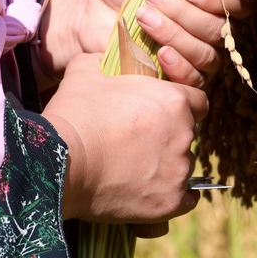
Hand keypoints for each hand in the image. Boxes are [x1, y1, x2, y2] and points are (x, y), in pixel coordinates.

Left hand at [37, 0, 250, 88]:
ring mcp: (197, 54)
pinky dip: (180, 67)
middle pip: (218, 29)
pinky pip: (195, 80)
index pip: (238, 3)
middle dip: (184, 14)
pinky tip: (159, 53)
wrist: (90, 12)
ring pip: (207, 54)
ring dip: (176, 35)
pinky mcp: (179, 77)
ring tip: (142, 18)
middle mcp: (211, 27)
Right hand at [42, 53, 208, 223]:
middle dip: (170, 135)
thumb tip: (105, 57)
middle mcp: (184, 134)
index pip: (197, 101)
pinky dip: (173, 195)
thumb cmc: (74, 116)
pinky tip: (154, 191)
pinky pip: (185, 199)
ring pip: (182, 165)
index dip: (182, 106)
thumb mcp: (85, 72)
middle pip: (188, 134)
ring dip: (166, 165)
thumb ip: (104, 60)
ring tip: (134, 169)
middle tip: (141, 142)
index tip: (164, 113)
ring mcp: (179, 170)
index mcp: (174, 100)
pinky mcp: (170, 201)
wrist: (59, 164)